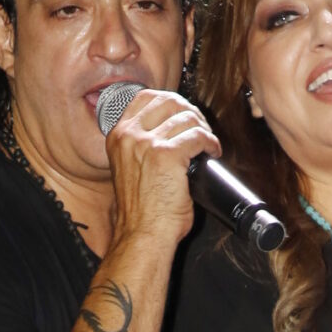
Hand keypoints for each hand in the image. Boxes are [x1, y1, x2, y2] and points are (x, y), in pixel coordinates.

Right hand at [104, 88, 220, 243]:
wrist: (142, 234)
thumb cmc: (141, 210)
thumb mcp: (130, 167)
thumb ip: (142, 145)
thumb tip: (173, 130)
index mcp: (118, 136)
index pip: (145, 97)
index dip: (171, 101)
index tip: (184, 114)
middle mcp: (129, 136)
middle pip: (169, 101)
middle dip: (191, 112)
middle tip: (201, 129)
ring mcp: (147, 144)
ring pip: (187, 118)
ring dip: (204, 129)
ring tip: (208, 144)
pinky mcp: (168, 155)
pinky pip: (199, 136)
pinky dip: (211, 142)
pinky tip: (213, 152)